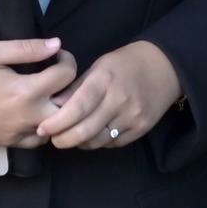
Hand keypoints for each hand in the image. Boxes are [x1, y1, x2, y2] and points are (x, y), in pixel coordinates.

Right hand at [0, 37, 76, 148]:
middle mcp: (26, 117)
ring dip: (60, 109)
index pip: (65, 76)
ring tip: (52, 92)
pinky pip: (38, 141)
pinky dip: (44, 127)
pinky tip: (37, 111)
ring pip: (57, 127)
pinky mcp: (9, 143)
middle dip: (71, 87)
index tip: (58, 54)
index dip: (67, 60)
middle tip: (61, 74)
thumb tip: (55, 44)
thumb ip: (27, 48)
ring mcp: (18, 133)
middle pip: (69, 106)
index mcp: (25, 92)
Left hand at [36, 40, 181, 149]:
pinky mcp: (141, 129)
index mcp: (104, 80)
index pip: (76, 108)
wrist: (164, 67)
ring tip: (69, 136)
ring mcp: (132, 116)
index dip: (57, 122)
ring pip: (97, 141)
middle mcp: (119, 100)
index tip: (43, 128)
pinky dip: (98, 142)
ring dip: (79, 143)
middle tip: (52, 138)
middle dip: (64, 139)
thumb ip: (76, 88)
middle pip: (85, 130)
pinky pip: (113, 143)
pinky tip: (91, 135)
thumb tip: (53, 105)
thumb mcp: (98, 67)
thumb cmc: (124, 64)